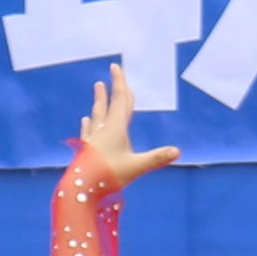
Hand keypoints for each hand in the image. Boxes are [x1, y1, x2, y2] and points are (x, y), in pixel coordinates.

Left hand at [70, 67, 182, 194]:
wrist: (78, 188)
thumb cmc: (107, 175)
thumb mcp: (136, 167)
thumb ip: (156, 158)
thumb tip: (178, 151)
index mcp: (116, 129)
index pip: (120, 101)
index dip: (119, 83)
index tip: (115, 67)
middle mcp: (103, 130)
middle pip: (109, 105)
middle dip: (111, 90)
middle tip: (110, 75)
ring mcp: (92, 139)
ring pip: (97, 116)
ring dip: (99, 102)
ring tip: (98, 91)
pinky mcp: (84, 150)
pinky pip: (88, 131)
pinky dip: (88, 123)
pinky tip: (85, 121)